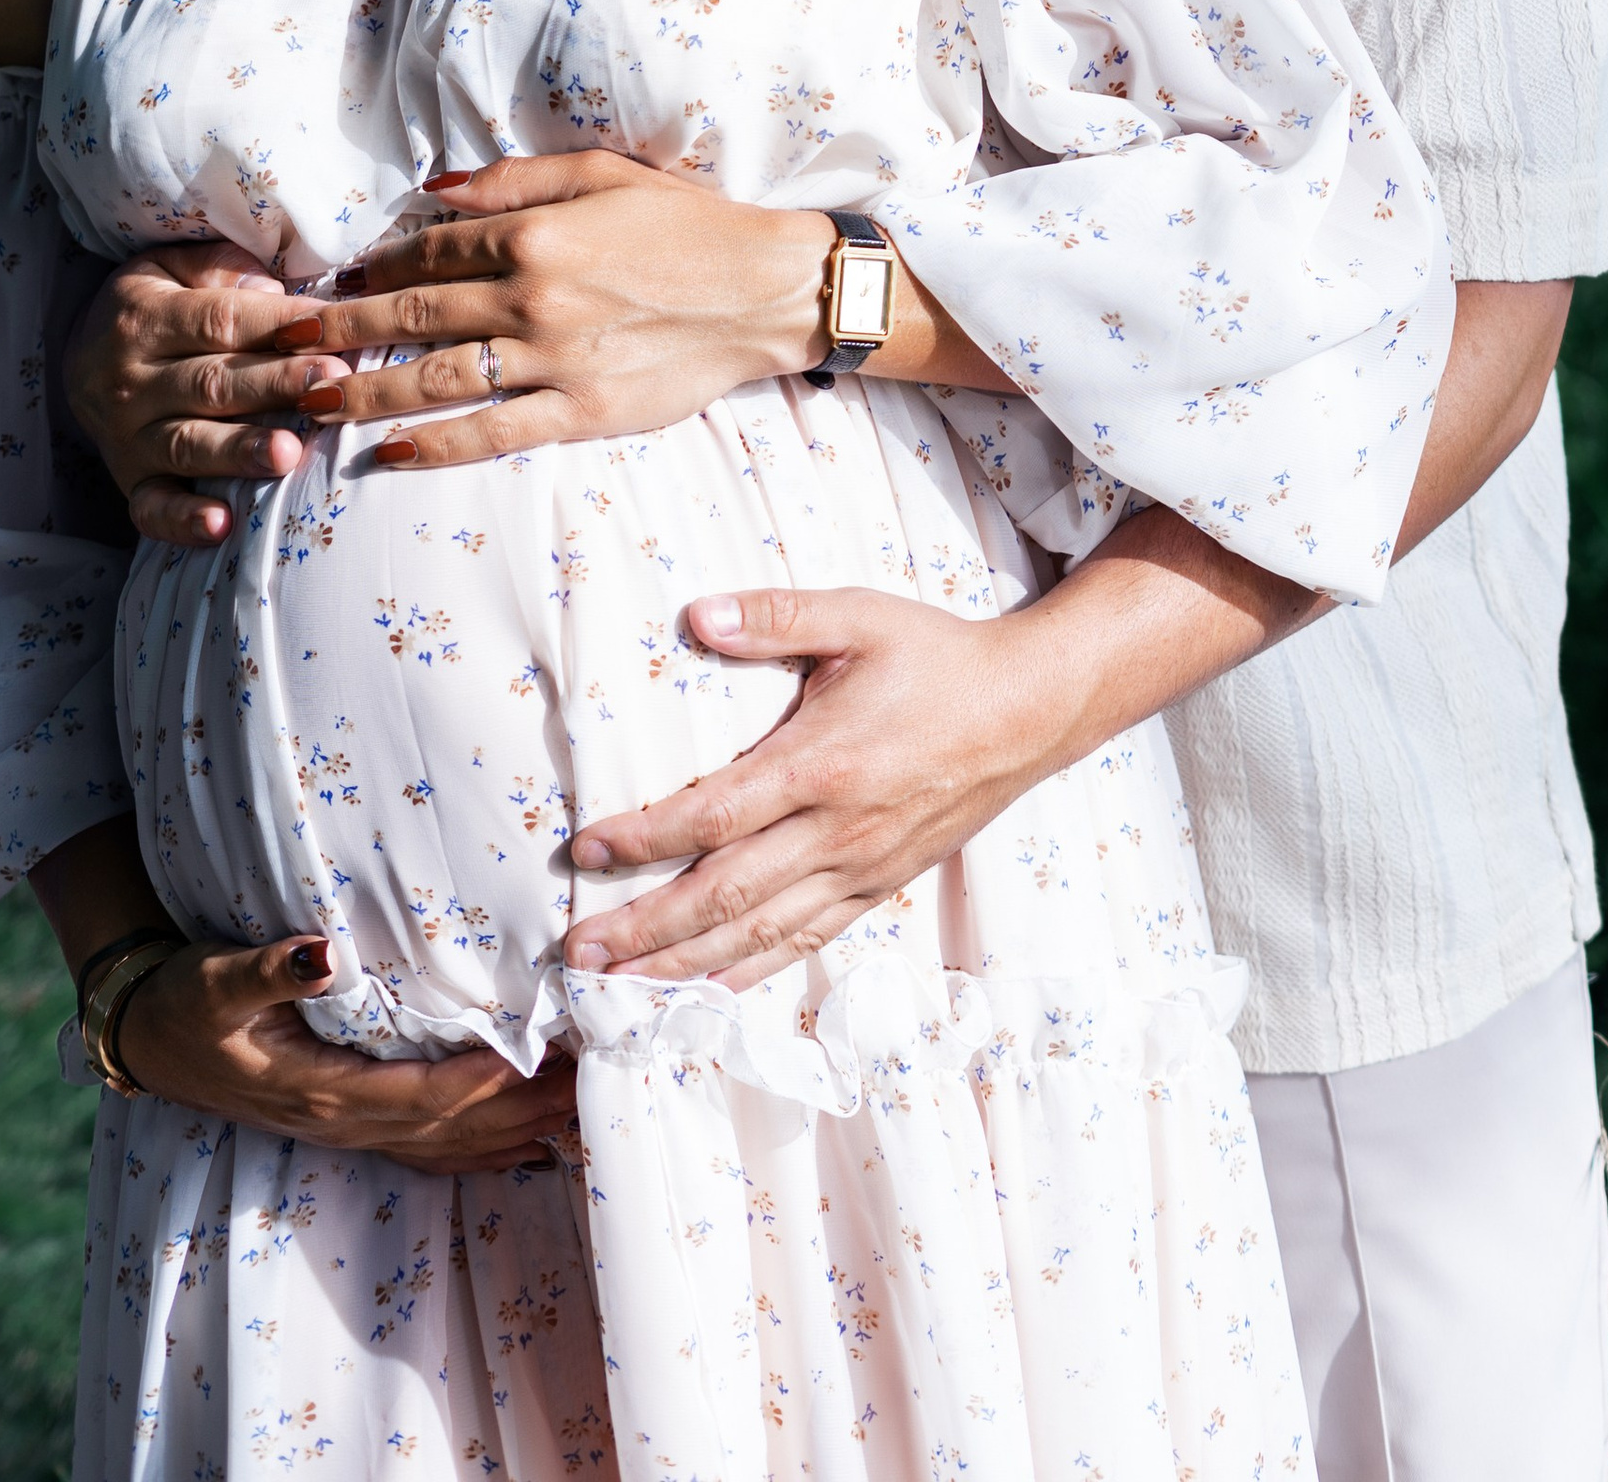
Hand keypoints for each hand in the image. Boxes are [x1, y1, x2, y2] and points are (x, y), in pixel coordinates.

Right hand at [62, 244, 354, 544]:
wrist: (78, 356)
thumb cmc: (151, 304)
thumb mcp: (171, 265)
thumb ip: (220, 269)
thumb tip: (271, 291)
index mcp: (145, 318)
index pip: (220, 320)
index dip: (279, 324)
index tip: (335, 328)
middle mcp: (131, 380)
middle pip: (211, 383)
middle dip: (275, 386)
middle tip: (331, 386)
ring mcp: (127, 436)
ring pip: (189, 444)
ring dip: (241, 451)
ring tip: (290, 453)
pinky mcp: (129, 481)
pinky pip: (152, 508)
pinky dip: (185, 520)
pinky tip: (223, 526)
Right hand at [118, 936, 576, 1169]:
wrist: (148, 1039)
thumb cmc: (186, 1002)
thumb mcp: (217, 979)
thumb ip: (271, 969)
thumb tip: (322, 951)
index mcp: (317, 1089)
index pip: (415, 1094)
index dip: (476, 1082)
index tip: (534, 1058)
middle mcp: (340, 1121)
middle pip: (446, 1128)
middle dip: (519, 1109)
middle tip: (589, 1080)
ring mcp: (345, 1130)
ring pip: (444, 1145)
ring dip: (513, 1133)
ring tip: (580, 1110)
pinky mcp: (347, 1123)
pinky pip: (426, 1149)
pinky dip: (480, 1152)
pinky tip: (526, 1147)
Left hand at [301, 153, 834, 466]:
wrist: (766, 291)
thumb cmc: (688, 225)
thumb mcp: (604, 174)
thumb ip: (514, 182)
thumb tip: (434, 190)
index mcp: (537, 233)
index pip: (429, 250)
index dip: (371, 267)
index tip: (328, 284)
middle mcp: (536, 297)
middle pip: (414, 315)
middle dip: (341, 332)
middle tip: (283, 346)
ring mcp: (557, 360)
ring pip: (437, 380)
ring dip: (365, 391)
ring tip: (309, 402)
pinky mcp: (583, 411)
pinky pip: (493, 434)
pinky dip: (433, 446)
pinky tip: (384, 454)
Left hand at [559, 588, 1068, 989]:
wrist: (1028, 710)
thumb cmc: (938, 658)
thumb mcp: (860, 616)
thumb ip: (776, 617)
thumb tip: (697, 615)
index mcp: (820, 763)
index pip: (711, 815)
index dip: (642, 840)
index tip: (585, 853)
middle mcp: (835, 831)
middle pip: (724, 896)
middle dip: (646, 930)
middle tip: (579, 954)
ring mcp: (858, 868)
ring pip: (758, 934)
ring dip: (684, 965)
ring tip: (620, 989)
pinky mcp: (878, 887)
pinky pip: (804, 941)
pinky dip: (749, 974)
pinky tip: (707, 992)